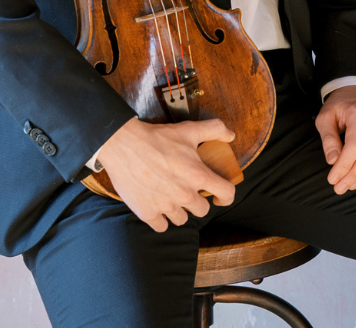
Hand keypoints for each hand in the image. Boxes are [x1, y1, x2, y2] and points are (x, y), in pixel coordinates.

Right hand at [95, 117, 237, 232]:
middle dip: (198, 202)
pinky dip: (161, 219)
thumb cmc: (158, 138)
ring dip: (180, 211)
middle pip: (202, 210)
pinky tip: (158, 206)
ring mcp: (165, 206)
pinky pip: (161, 226)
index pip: (226, 193)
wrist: (124, 145)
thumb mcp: (190, 129)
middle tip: (189, 192)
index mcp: (199, 176)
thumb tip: (231, 136)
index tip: (220, 196)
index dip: (227, 196)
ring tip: (172, 198)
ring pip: (182, 219)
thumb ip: (215, 130)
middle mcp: (185, 194)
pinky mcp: (147, 213)